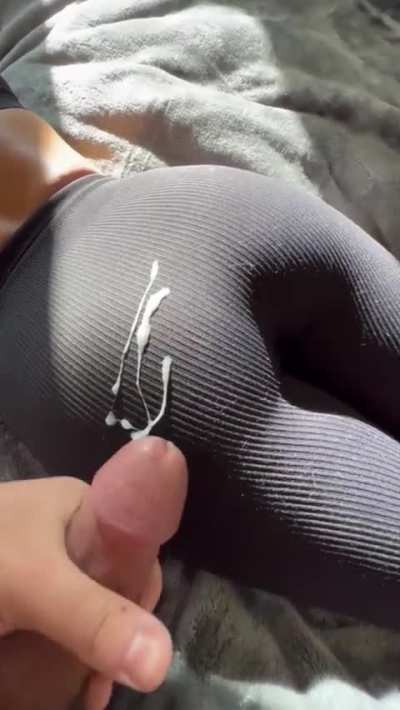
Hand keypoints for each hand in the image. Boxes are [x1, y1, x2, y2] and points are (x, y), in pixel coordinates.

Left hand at [0, 437, 186, 709]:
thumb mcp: (34, 583)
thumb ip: (93, 618)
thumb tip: (162, 663)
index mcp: (82, 508)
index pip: (137, 554)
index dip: (139, 604)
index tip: (128, 656)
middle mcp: (66, 534)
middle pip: (111, 590)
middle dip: (109, 640)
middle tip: (95, 688)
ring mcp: (38, 566)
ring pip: (83, 615)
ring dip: (84, 658)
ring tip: (81, 695)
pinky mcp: (17, 595)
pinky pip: (54, 627)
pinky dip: (59, 660)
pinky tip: (60, 688)